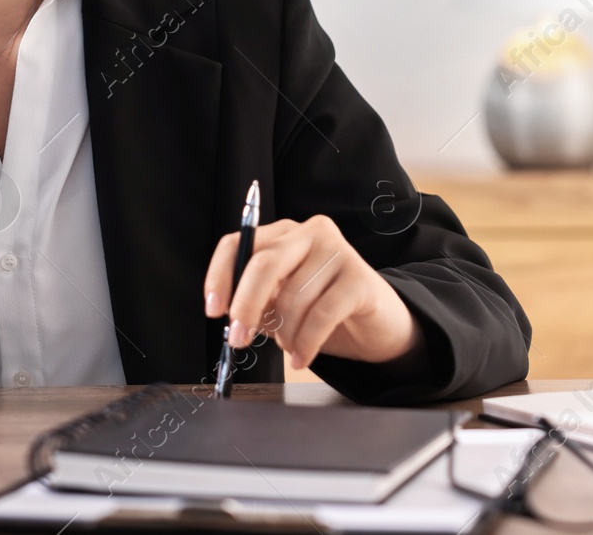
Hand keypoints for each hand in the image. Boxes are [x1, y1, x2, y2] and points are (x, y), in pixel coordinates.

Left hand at [203, 215, 423, 369]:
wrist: (379, 325)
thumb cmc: (324, 311)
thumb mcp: (282, 303)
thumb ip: (258, 300)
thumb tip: (230, 313)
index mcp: (284, 234)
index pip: (240, 243)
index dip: (221, 276)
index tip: (214, 309)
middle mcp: (311, 233)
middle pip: (264, 264)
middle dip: (247, 306)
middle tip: (239, 338)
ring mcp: (339, 251)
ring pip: (294, 296)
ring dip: (285, 333)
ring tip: (290, 348)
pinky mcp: (360, 278)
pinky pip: (322, 314)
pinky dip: (306, 343)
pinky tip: (302, 358)